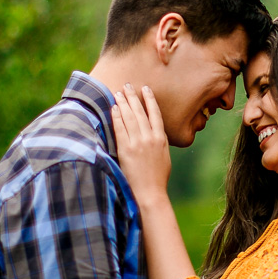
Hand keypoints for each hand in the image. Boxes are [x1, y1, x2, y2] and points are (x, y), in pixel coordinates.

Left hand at [111, 84, 171, 200]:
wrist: (150, 193)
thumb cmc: (157, 178)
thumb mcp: (164, 156)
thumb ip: (158, 141)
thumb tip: (154, 132)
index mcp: (160, 139)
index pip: (155, 113)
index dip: (149, 100)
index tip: (145, 89)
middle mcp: (149, 138)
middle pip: (140, 112)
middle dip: (133, 97)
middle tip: (127, 85)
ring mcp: (137, 143)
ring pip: (130, 117)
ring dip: (123, 103)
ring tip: (118, 92)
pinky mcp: (126, 150)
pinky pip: (120, 128)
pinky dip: (117, 117)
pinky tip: (113, 108)